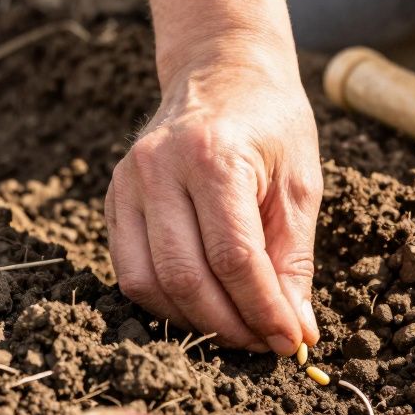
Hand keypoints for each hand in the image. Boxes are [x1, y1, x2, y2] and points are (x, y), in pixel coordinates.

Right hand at [105, 43, 321, 353]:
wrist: (220, 72)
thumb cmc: (270, 125)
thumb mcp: (301, 184)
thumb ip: (294, 260)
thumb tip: (295, 332)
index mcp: (213, 156)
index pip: (234, 257)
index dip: (263, 310)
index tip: (289, 342)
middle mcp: (158, 167)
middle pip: (184, 277)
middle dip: (229, 325)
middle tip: (263, 343)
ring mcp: (127, 182)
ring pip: (147, 283)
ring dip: (194, 322)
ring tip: (236, 329)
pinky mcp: (113, 198)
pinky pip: (129, 271)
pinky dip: (166, 302)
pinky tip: (203, 306)